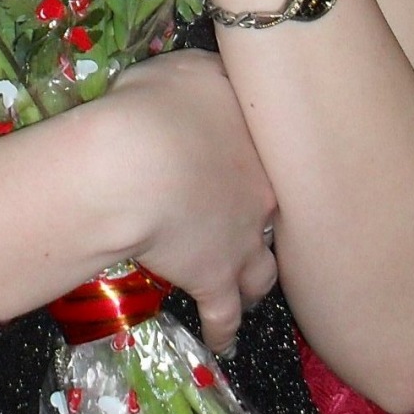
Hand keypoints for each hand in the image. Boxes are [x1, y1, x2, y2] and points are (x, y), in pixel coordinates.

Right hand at [82, 52, 278, 349]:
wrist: (136, 165)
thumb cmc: (153, 106)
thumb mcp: (182, 70)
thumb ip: (202, 81)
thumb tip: (200, 89)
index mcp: (257, 135)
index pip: (272, 143)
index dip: (260, 152)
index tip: (252, 154)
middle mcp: (264, 190)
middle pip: (277, 208)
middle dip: (268, 219)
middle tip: (259, 223)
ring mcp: (245, 238)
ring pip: (264, 266)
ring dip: (257, 277)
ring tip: (252, 287)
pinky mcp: (218, 278)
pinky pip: (225, 314)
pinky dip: (225, 331)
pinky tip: (224, 342)